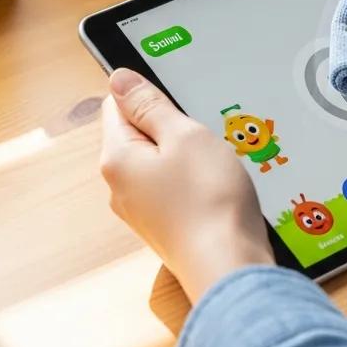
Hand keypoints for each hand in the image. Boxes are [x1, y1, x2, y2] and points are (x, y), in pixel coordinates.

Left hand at [99, 68, 273, 302]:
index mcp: (116, 159)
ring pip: (160, 160)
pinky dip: (194, 179)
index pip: (118, 104)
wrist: (230, 267)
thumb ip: (149, 105)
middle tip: (203, 136)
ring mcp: (142, 209)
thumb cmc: (210, 201)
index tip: (180, 103)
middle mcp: (120, 187)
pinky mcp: (164, 224)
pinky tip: (216, 187)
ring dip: (187, 153)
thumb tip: (119, 79)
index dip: (151, 95)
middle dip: (172, 126)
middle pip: (139, 133)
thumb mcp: (184, 135)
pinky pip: (173, 185)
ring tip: (214, 164)